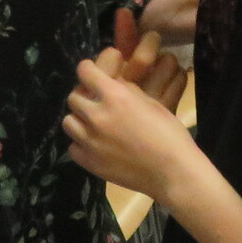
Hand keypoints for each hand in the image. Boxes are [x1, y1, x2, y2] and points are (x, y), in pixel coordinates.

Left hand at [64, 31, 193, 200]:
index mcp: (114, 96)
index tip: (92, 73)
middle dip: (83, 96)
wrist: (172, 172)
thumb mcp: (151, 102)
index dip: (88, 70)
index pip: (85, 72)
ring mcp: (90, 141)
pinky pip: (73, 147)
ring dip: (80, 119)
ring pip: (69, 122)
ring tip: (93, 124)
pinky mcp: (89, 162)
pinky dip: (81, 144)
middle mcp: (96, 116)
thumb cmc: (169, 134)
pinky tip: (96, 145)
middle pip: (73, 98)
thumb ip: (126, 91)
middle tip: (95, 102)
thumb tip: (112, 86)